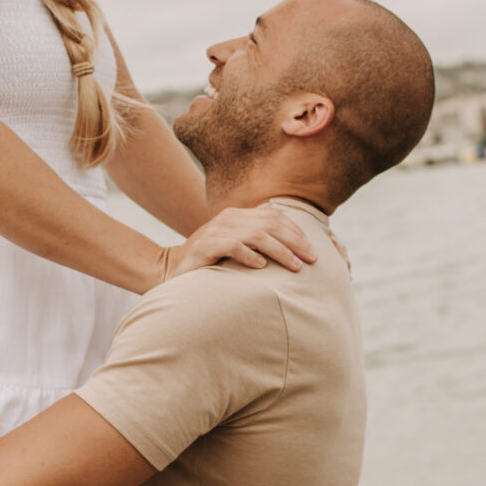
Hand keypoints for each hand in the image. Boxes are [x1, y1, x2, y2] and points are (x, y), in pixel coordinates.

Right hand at [158, 205, 320, 281]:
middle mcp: (228, 218)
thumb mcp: (237, 249)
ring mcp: (216, 231)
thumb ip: (258, 244)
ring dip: (280, 250)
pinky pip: (233, 246)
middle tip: (311, 259)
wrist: (171, 270)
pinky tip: (262, 267)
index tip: (314, 250)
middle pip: (271, 223)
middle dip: (295, 241)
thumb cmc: (211, 263)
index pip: (275, 216)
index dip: (297, 231)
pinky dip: (250, 256)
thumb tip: (294, 252)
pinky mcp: (205, 246)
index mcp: (238, 215)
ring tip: (294, 266)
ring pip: (257, 234)